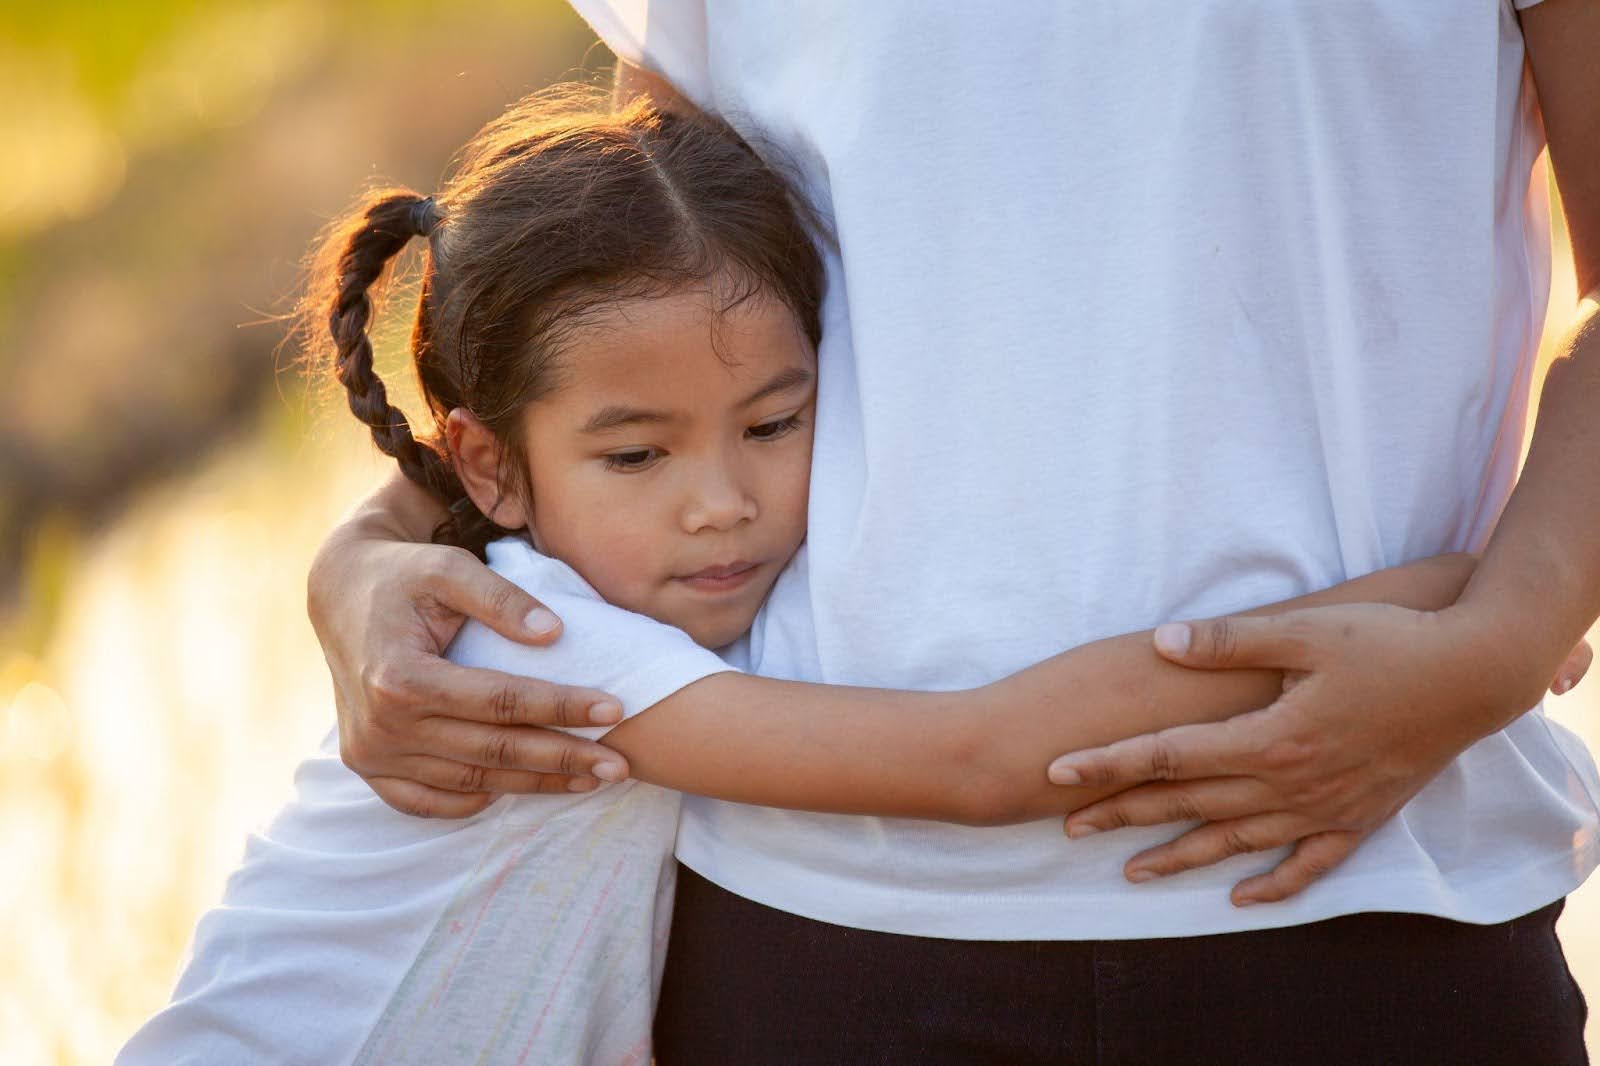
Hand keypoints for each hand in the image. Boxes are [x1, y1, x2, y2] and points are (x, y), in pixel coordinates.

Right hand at [309, 534, 629, 818]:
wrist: (341, 594)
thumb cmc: (405, 575)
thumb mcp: (450, 568)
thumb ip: (502, 599)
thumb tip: (556, 633)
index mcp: (400, 677)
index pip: (501, 702)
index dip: (562, 707)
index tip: (616, 709)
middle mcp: (382, 726)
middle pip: (492, 752)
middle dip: (563, 759)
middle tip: (620, 766)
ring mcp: (371, 754)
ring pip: (470, 782)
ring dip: (534, 784)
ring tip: (590, 779)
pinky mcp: (368, 767)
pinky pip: (428, 803)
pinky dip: (476, 801)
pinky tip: (522, 788)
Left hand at [1046, 604, 1592, 905]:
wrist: (1476, 675)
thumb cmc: (1390, 643)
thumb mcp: (1305, 631)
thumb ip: (1229, 640)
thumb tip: (1160, 640)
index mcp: (1270, 737)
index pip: (1168, 755)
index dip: (1108, 763)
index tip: (1056, 773)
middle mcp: (1291, 783)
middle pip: (1189, 804)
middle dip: (1124, 813)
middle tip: (1067, 826)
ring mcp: (1326, 808)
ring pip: (1238, 842)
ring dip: (1182, 857)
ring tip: (1132, 872)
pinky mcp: (1359, 817)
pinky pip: (1309, 864)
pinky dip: (1274, 885)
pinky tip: (1242, 898)